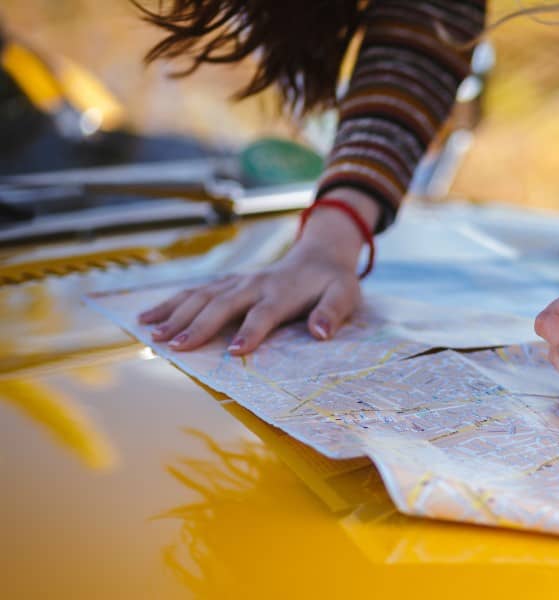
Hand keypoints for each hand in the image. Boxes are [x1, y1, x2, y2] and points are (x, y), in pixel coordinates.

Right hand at [137, 190, 376, 354]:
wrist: (319, 254)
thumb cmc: (333, 283)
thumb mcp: (345, 295)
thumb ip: (332, 312)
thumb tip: (320, 332)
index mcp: (283, 291)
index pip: (264, 313)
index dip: (251, 332)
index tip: (235, 352)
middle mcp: (255, 284)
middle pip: (223, 304)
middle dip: (199, 325)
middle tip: (176, 346)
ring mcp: (237, 281)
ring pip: (202, 296)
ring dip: (176, 314)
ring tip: (153, 335)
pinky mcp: (226, 282)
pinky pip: (194, 292)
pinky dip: (170, 303)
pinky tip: (146, 317)